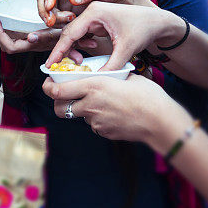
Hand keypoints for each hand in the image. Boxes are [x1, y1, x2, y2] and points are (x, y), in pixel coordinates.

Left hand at [0, 18, 81, 60]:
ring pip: (10, 40)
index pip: (10, 47)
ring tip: (1, 17)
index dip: (0, 36)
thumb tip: (31, 37)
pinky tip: (12, 17)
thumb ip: (47, 37)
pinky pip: (17, 34)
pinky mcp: (36, 35)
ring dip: (3, 31)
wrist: (83, 39)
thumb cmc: (73, 35)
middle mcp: (32, 44)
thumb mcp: (61, 32)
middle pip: (6, 46)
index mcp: (34, 45)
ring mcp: (32, 41)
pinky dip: (12, 28)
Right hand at [38, 0, 153, 25]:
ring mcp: (64, 0)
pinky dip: (62, 26)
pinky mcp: (66, 12)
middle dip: (45, 10)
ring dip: (55, 19)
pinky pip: (57, 20)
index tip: (50, 7)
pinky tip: (74, 26)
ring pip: (48, 10)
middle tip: (52, 22)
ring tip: (72, 21)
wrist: (122, 0)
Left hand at [42, 74, 181, 142]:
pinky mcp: (103, 132)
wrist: (160, 121)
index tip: (48, 83)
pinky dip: (98, 118)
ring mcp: (95, 121)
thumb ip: (109, 76)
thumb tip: (104, 75)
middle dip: (58, 102)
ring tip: (102, 103)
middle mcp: (90, 104)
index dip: (48, 87)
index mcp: (94, 86)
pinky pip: (94, 124)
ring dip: (83, 109)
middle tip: (65, 96)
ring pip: (79, 115)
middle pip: (59, 108)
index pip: (57, 90)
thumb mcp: (127, 77)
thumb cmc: (148, 96)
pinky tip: (114, 113)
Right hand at [45, 2, 179, 70]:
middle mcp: (92, 12)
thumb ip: (111, 65)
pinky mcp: (98, 23)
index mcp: (95, 12)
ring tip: (77, 64)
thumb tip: (95, 80)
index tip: (50, 65)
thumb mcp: (126, 49)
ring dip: (73, 49)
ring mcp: (94, 16)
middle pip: (69, 33)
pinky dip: (81, 46)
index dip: (58, 51)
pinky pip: (83, 35)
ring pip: (75, 35)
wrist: (156, 22)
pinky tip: (86, 56)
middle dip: (63, 51)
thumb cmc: (143, 28)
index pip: (70, 32)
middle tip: (56, 69)